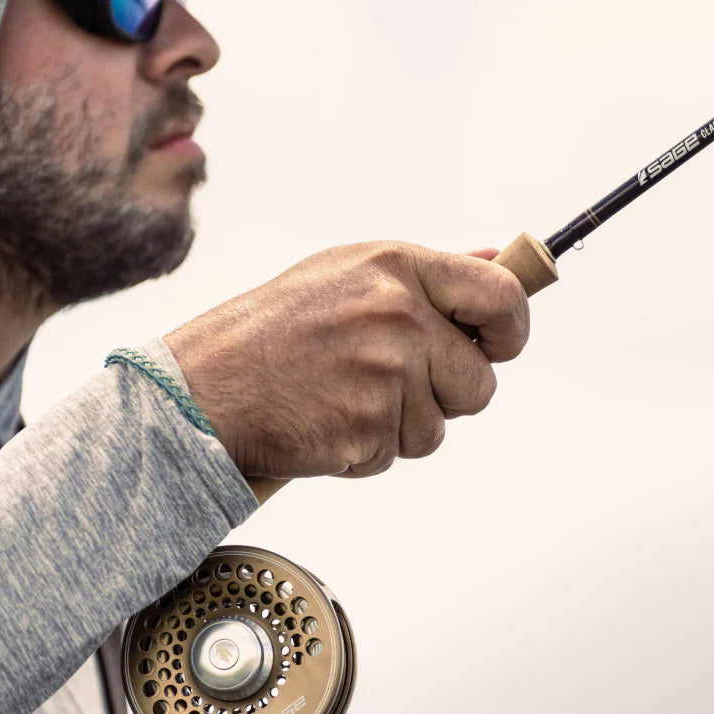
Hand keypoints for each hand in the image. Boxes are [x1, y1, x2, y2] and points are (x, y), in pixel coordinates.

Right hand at [163, 240, 528, 479]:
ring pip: (437, 428)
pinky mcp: (367, 428)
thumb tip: (496, 258)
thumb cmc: (276, 330)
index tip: (498, 346)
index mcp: (397, 267)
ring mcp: (384, 374)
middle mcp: (398, 315)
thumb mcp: (348, 274)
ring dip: (398, 426)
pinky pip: (395, 455)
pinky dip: (365, 450)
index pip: (501, 296)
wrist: (202, 387)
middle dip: (445, 396)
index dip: (511, 329)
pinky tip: (326, 421)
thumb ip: (427, 274)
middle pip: (478, 383)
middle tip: (386, 383)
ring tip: (341, 398)